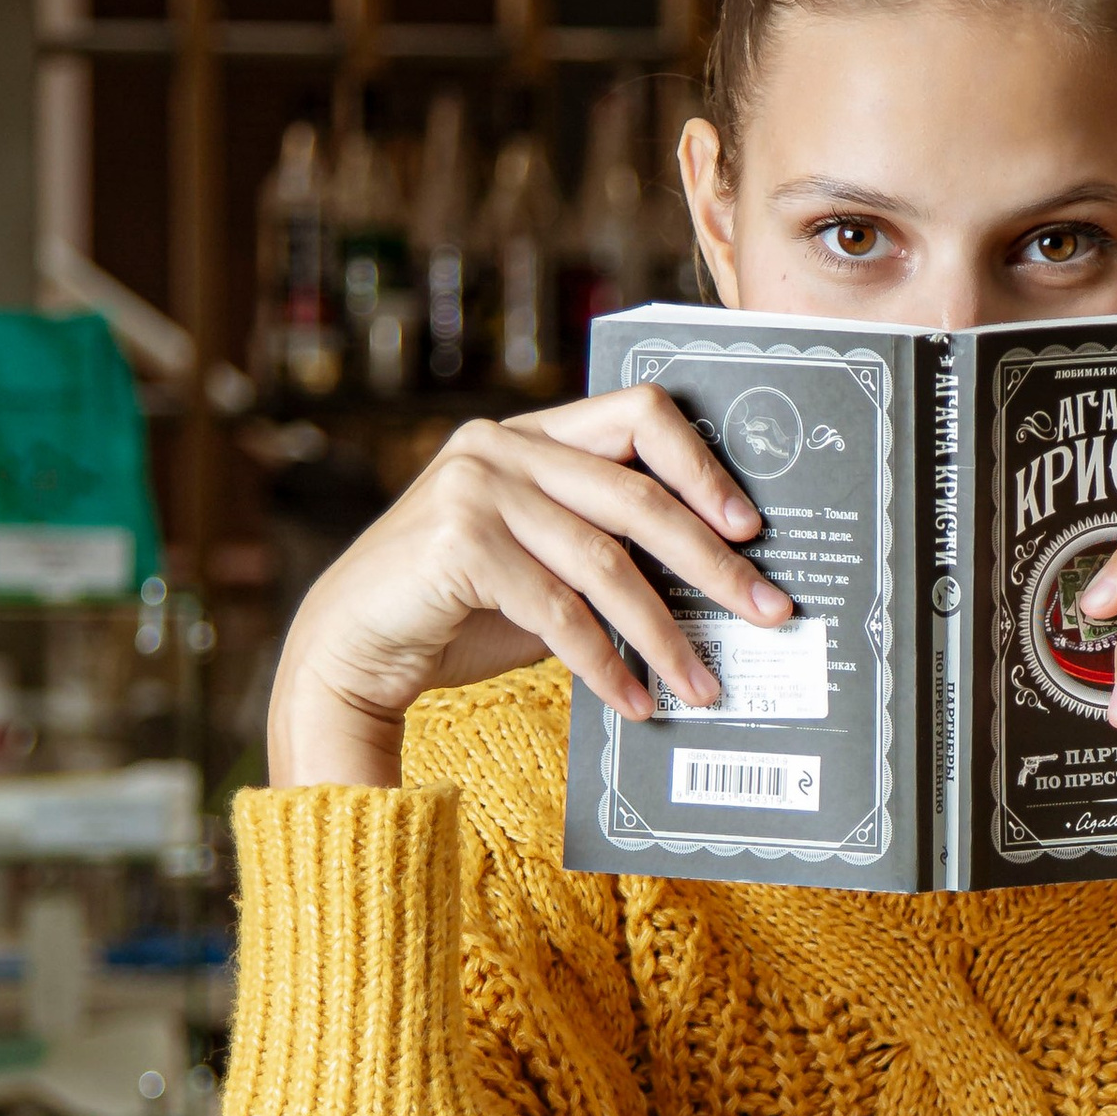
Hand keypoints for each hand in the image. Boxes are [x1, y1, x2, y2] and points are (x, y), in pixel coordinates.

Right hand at [266, 394, 790, 788]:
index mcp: (530, 432)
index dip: (703, 467)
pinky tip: (636, 701)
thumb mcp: (544, 565)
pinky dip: (606, 664)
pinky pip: (560, 611)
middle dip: (714, 563)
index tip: (751, 527)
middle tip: (768, 613)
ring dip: (666, 634)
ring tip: (704, 685)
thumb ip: (607, 550)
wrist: (348, 651)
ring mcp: (475, 488)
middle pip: (638, 496)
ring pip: (606, 563)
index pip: (640, 414)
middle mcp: (500, 444)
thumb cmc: (457, 611)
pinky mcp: (458, 545)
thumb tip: (715, 582)